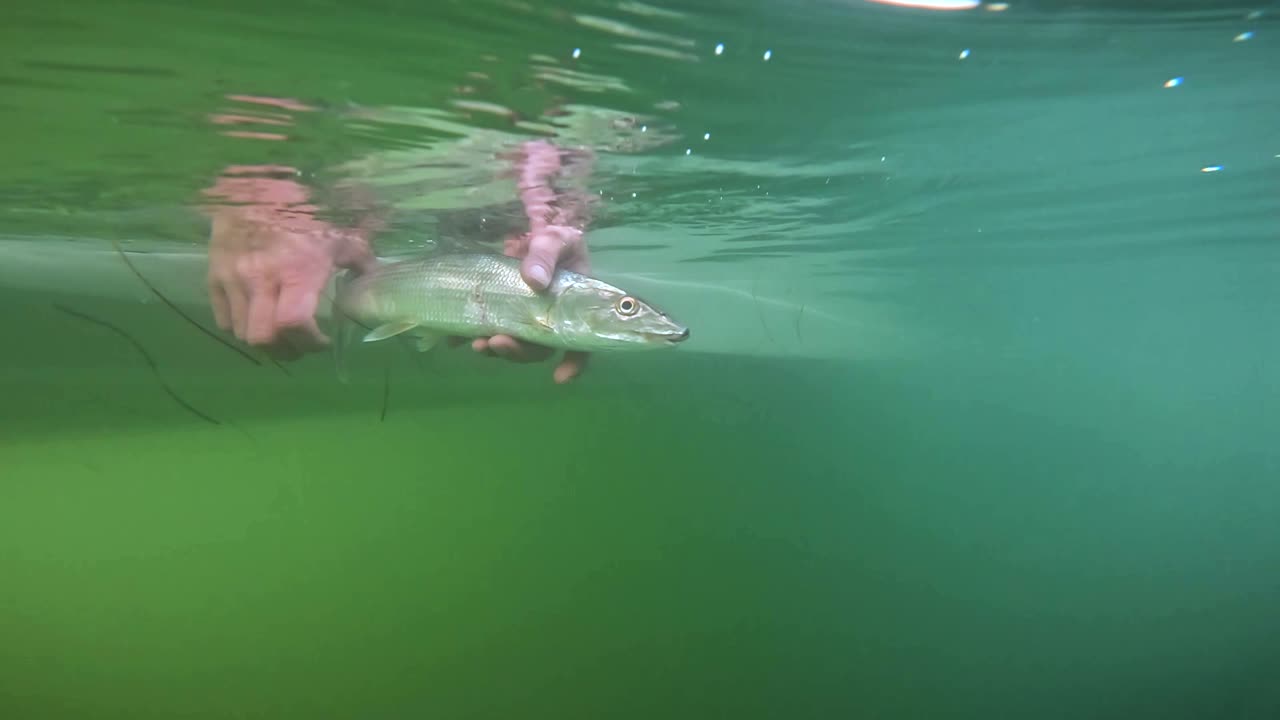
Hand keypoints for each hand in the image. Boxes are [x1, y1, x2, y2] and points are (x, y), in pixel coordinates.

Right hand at [204, 171, 374, 361]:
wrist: (254, 181)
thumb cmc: (304, 206)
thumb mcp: (341, 231)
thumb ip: (360, 259)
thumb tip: (375, 278)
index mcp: (295, 270)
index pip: (294, 324)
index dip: (309, 343)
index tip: (322, 343)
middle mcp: (259, 278)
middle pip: (263, 338)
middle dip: (285, 350)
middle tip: (300, 346)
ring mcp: (232, 277)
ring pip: (241, 332)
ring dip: (264, 341)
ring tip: (280, 335)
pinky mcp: (213, 273)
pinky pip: (222, 318)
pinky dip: (240, 325)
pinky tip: (257, 317)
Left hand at [464, 224, 589, 383]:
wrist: (529, 228)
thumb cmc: (553, 235)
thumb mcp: (554, 238)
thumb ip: (545, 255)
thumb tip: (535, 280)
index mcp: (574, 306)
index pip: (581, 340)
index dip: (574, 361)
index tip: (560, 377)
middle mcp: (550, 318)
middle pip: (540, 348)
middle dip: (519, 352)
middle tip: (497, 343)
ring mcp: (524, 317)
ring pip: (514, 343)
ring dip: (496, 348)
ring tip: (477, 344)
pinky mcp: (500, 311)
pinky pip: (488, 329)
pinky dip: (472, 336)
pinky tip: (455, 338)